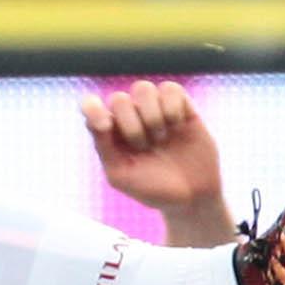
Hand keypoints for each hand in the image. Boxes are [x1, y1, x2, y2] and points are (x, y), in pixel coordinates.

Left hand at [82, 80, 227, 227]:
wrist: (193, 196)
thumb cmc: (153, 188)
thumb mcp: (121, 175)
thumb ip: (104, 146)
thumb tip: (101, 118)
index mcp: (111, 132)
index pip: (91, 106)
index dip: (92, 108)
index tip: (105, 127)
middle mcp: (131, 116)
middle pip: (118, 99)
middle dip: (131, 126)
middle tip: (145, 147)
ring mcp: (156, 108)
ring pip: (142, 88)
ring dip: (152, 116)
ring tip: (162, 138)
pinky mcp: (181, 105)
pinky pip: (170, 88)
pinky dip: (172, 107)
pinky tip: (178, 126)